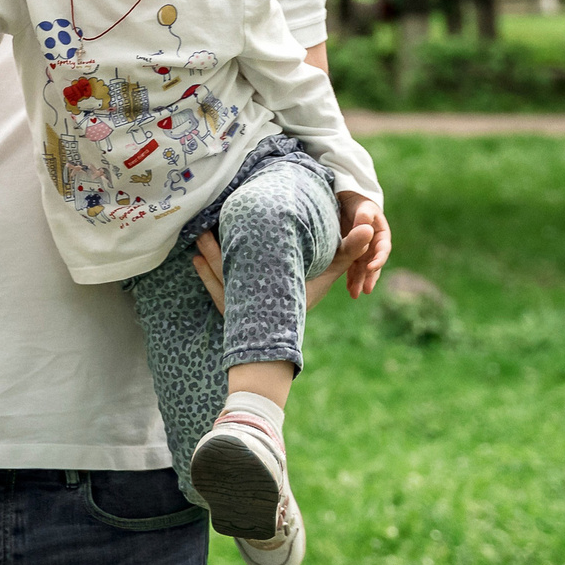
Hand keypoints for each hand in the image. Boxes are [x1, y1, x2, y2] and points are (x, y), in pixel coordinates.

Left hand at [190, 194, 391, 313]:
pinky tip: (195, 259)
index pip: (259, 258)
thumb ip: (348, 251)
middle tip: (207, 222)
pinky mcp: (229, 314)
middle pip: (233, 265)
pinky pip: (214, 290)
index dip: (246, 237)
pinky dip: (204, 274)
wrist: (281, 350)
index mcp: (277, 285)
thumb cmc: (305, 303)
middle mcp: (256, 296)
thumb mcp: (326, 276)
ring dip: (209, 255)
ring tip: (200, 234)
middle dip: (219, 244)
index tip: (238, 214)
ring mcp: (240, 307)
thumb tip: (369, 229)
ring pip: (220, 276)